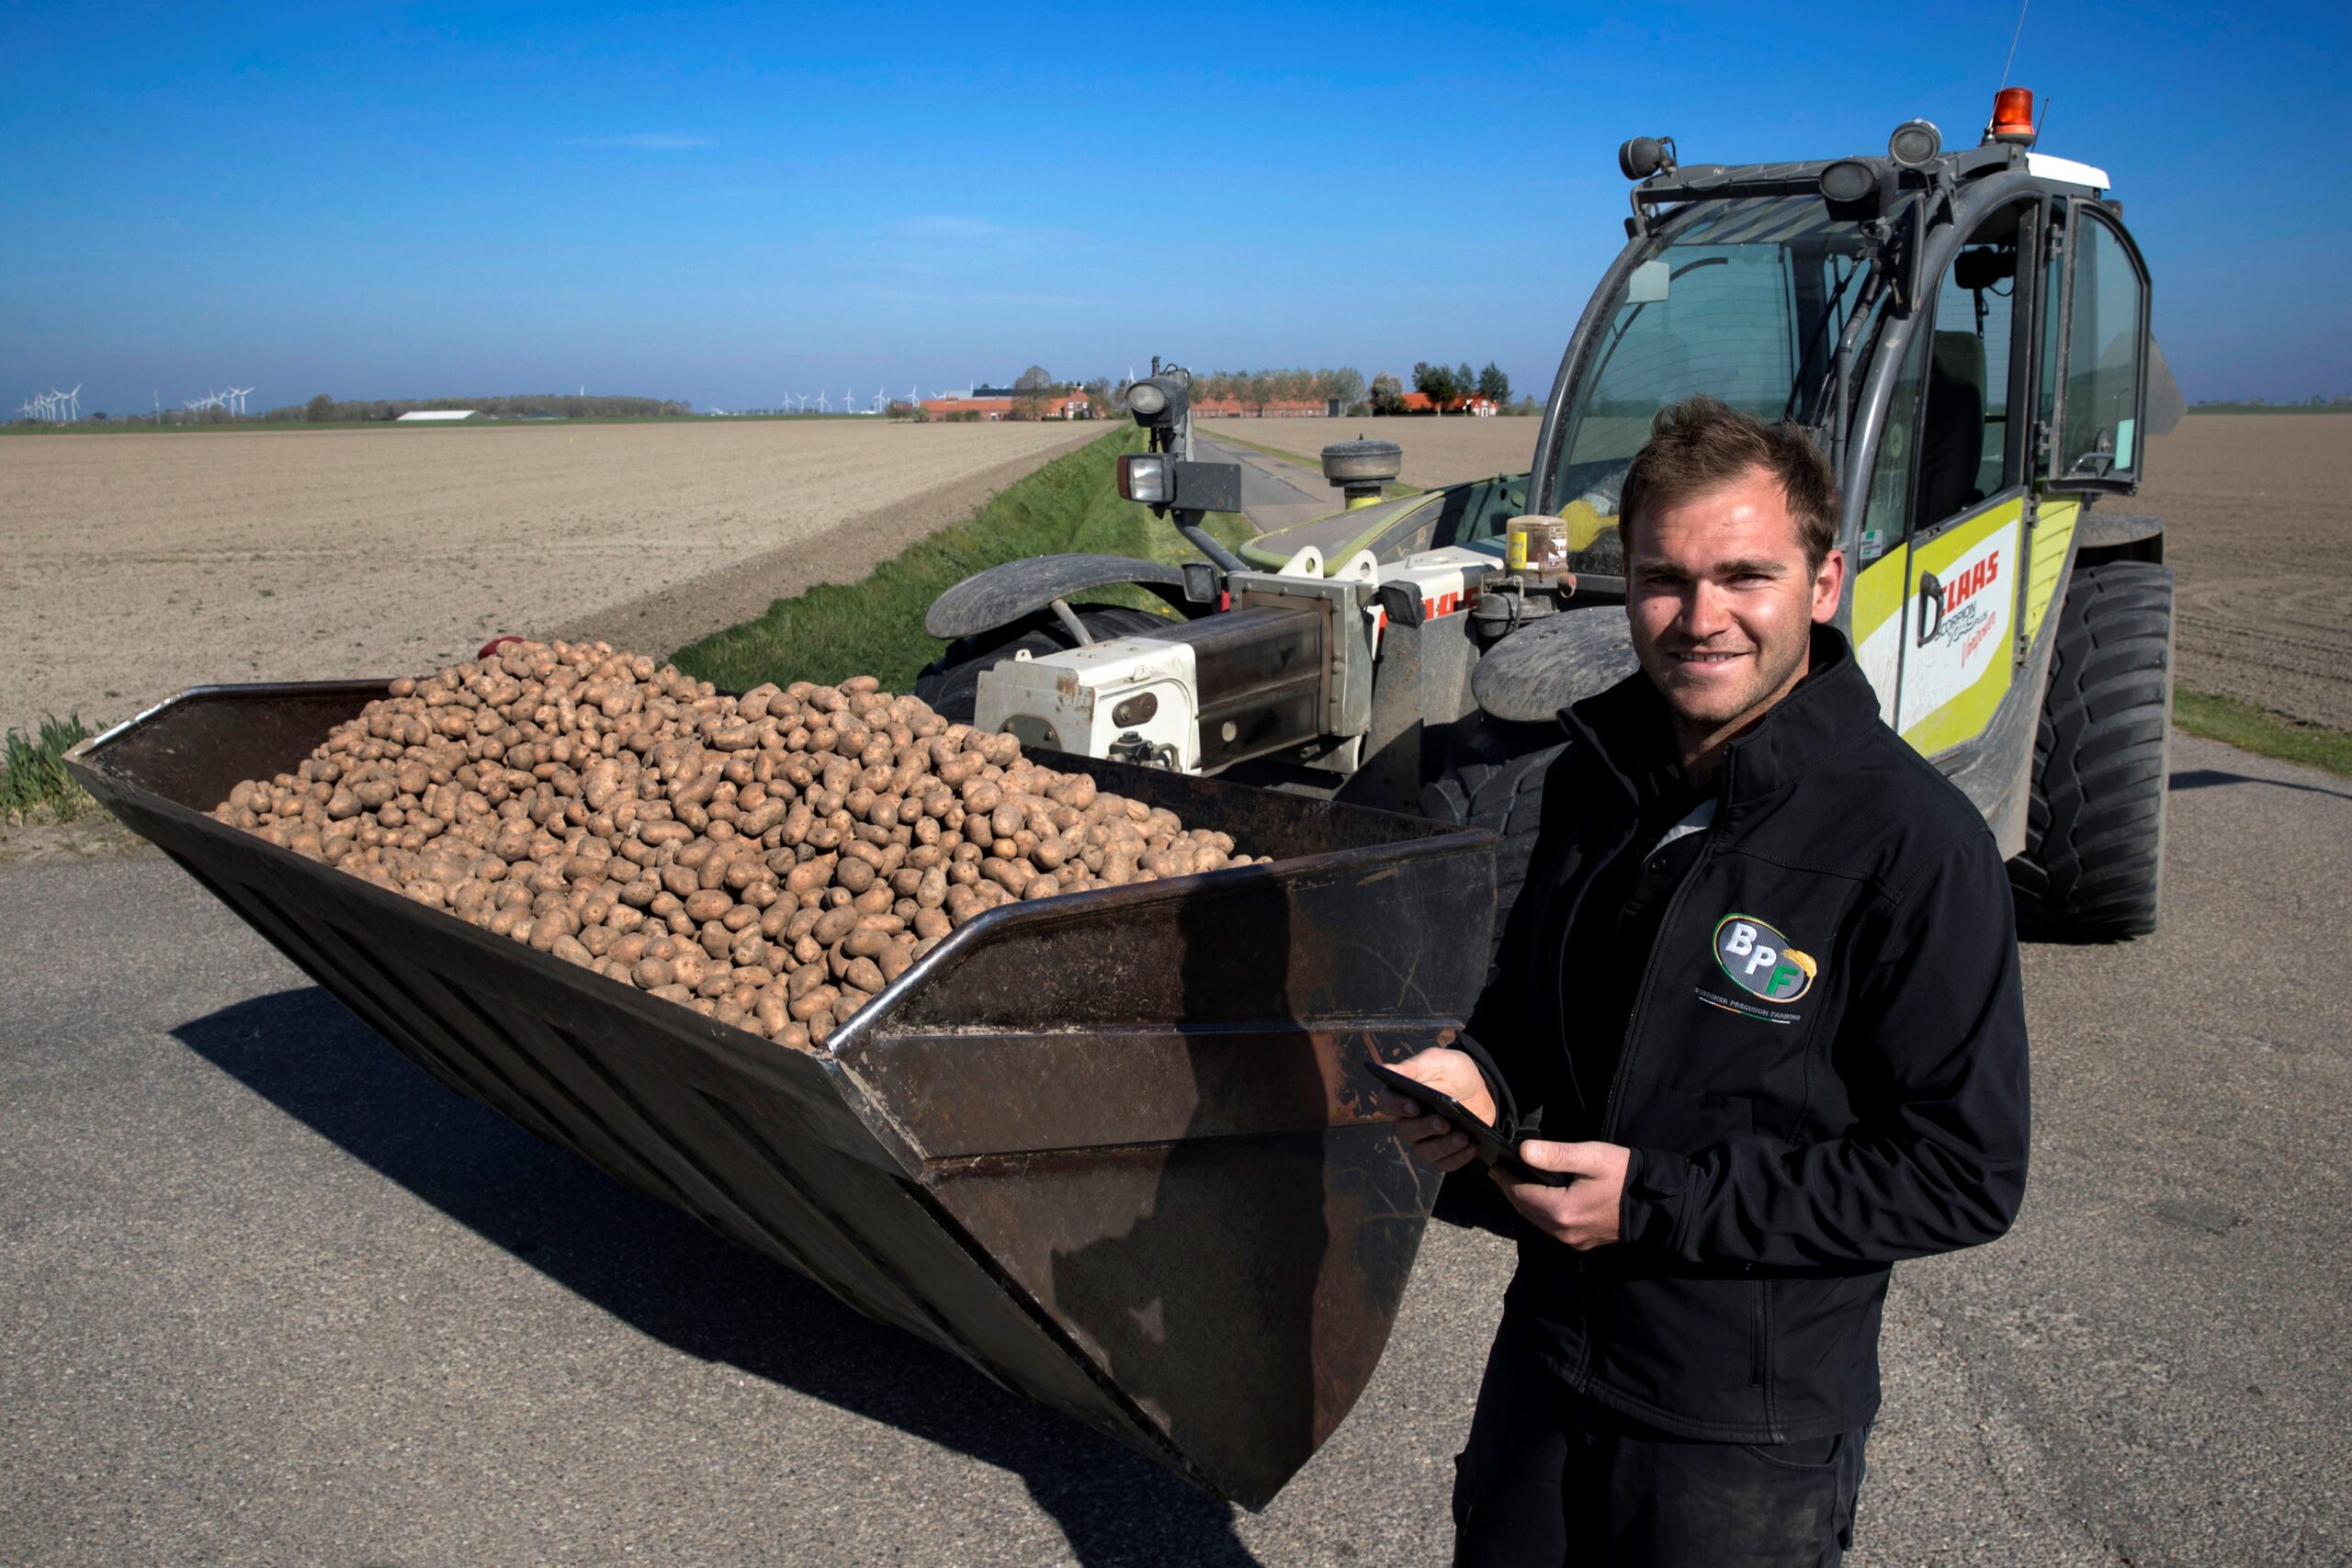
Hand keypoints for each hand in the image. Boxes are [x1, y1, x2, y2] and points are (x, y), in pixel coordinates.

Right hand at [1373, 1047, 1497, 1173]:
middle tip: (1444, 1123)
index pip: (1386, 1103)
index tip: (1414, 1106)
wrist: (1482, 1088)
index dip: (1397, 1107)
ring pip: (1423, 1152)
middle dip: (1425, 1128)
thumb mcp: (1437, 1061)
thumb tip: (1387, 1069)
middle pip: (1404, 1131)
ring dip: (1443, 1147)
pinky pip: (1443, 1163)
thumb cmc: (1454, 1072)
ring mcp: (1424, 1139)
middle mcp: (1407, 1120)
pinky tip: (1471, 1146)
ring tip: (1463, 1137)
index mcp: (1401, 1095)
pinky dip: (1457, 1158)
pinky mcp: (1442, 1153)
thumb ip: (1414, 1066)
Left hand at [1494, 1141, 1629, 1249]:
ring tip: (1517, 1182)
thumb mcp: (1591, 1157)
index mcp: (1561, 1210)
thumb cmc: (1624, 1175)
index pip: (1521, 1194)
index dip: (1505, 1179)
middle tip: (1501, 1172)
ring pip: (1537, 1221)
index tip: (1495, 1165)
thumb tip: (1522, 1151)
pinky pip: (1551, 1228)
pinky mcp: (1583, 1243)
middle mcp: (1563, 1231)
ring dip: (1524, 1202)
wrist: (1657, 1204)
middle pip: (1526, 1210)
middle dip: (1511, 1191)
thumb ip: (1555, 1155)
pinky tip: (1541, 1199)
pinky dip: (1540, 1213)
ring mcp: (1573, 1240)